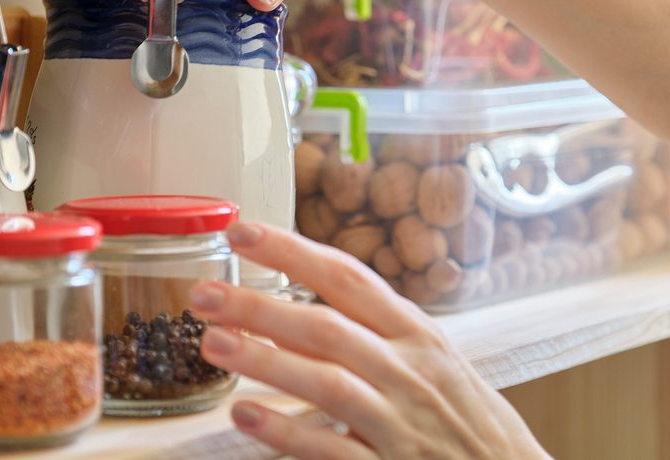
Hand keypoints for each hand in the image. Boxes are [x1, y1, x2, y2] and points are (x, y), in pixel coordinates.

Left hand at [189, 221, 548, 458]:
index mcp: (415, 331)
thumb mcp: (430, 356)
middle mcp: (408, 368)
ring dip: (266, 362)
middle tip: (204, 293)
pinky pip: (335, 452)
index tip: (244, 231)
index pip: (347, 276)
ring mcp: (402, 422)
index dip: (293, 250)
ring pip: (328, 382)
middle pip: (326, 326)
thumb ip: (374, 329)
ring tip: (213, 344)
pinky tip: (247, 419)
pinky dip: (289, 434)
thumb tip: (304, 302)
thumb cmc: (465, 412)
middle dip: (261, 305)